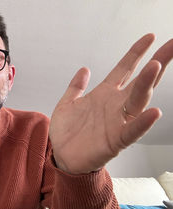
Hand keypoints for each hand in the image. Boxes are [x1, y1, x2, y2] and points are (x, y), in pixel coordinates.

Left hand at [49, 34, 172, 173]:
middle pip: (139, 81)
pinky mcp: (115, 141)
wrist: (62, 156)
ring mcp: (117, 122)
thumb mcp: (67, 104)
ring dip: (147, 84)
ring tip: (156, 66)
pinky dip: (142, 123)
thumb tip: (84, 69)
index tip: (149, 37)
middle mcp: (114, 106)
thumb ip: (76, 87)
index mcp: (104, 95)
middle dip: (156, 62)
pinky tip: (153, 112)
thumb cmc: (66, 133)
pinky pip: (132, 131)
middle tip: (171, 45)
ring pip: (137, 101)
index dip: (135, 53)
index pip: (124, 69)